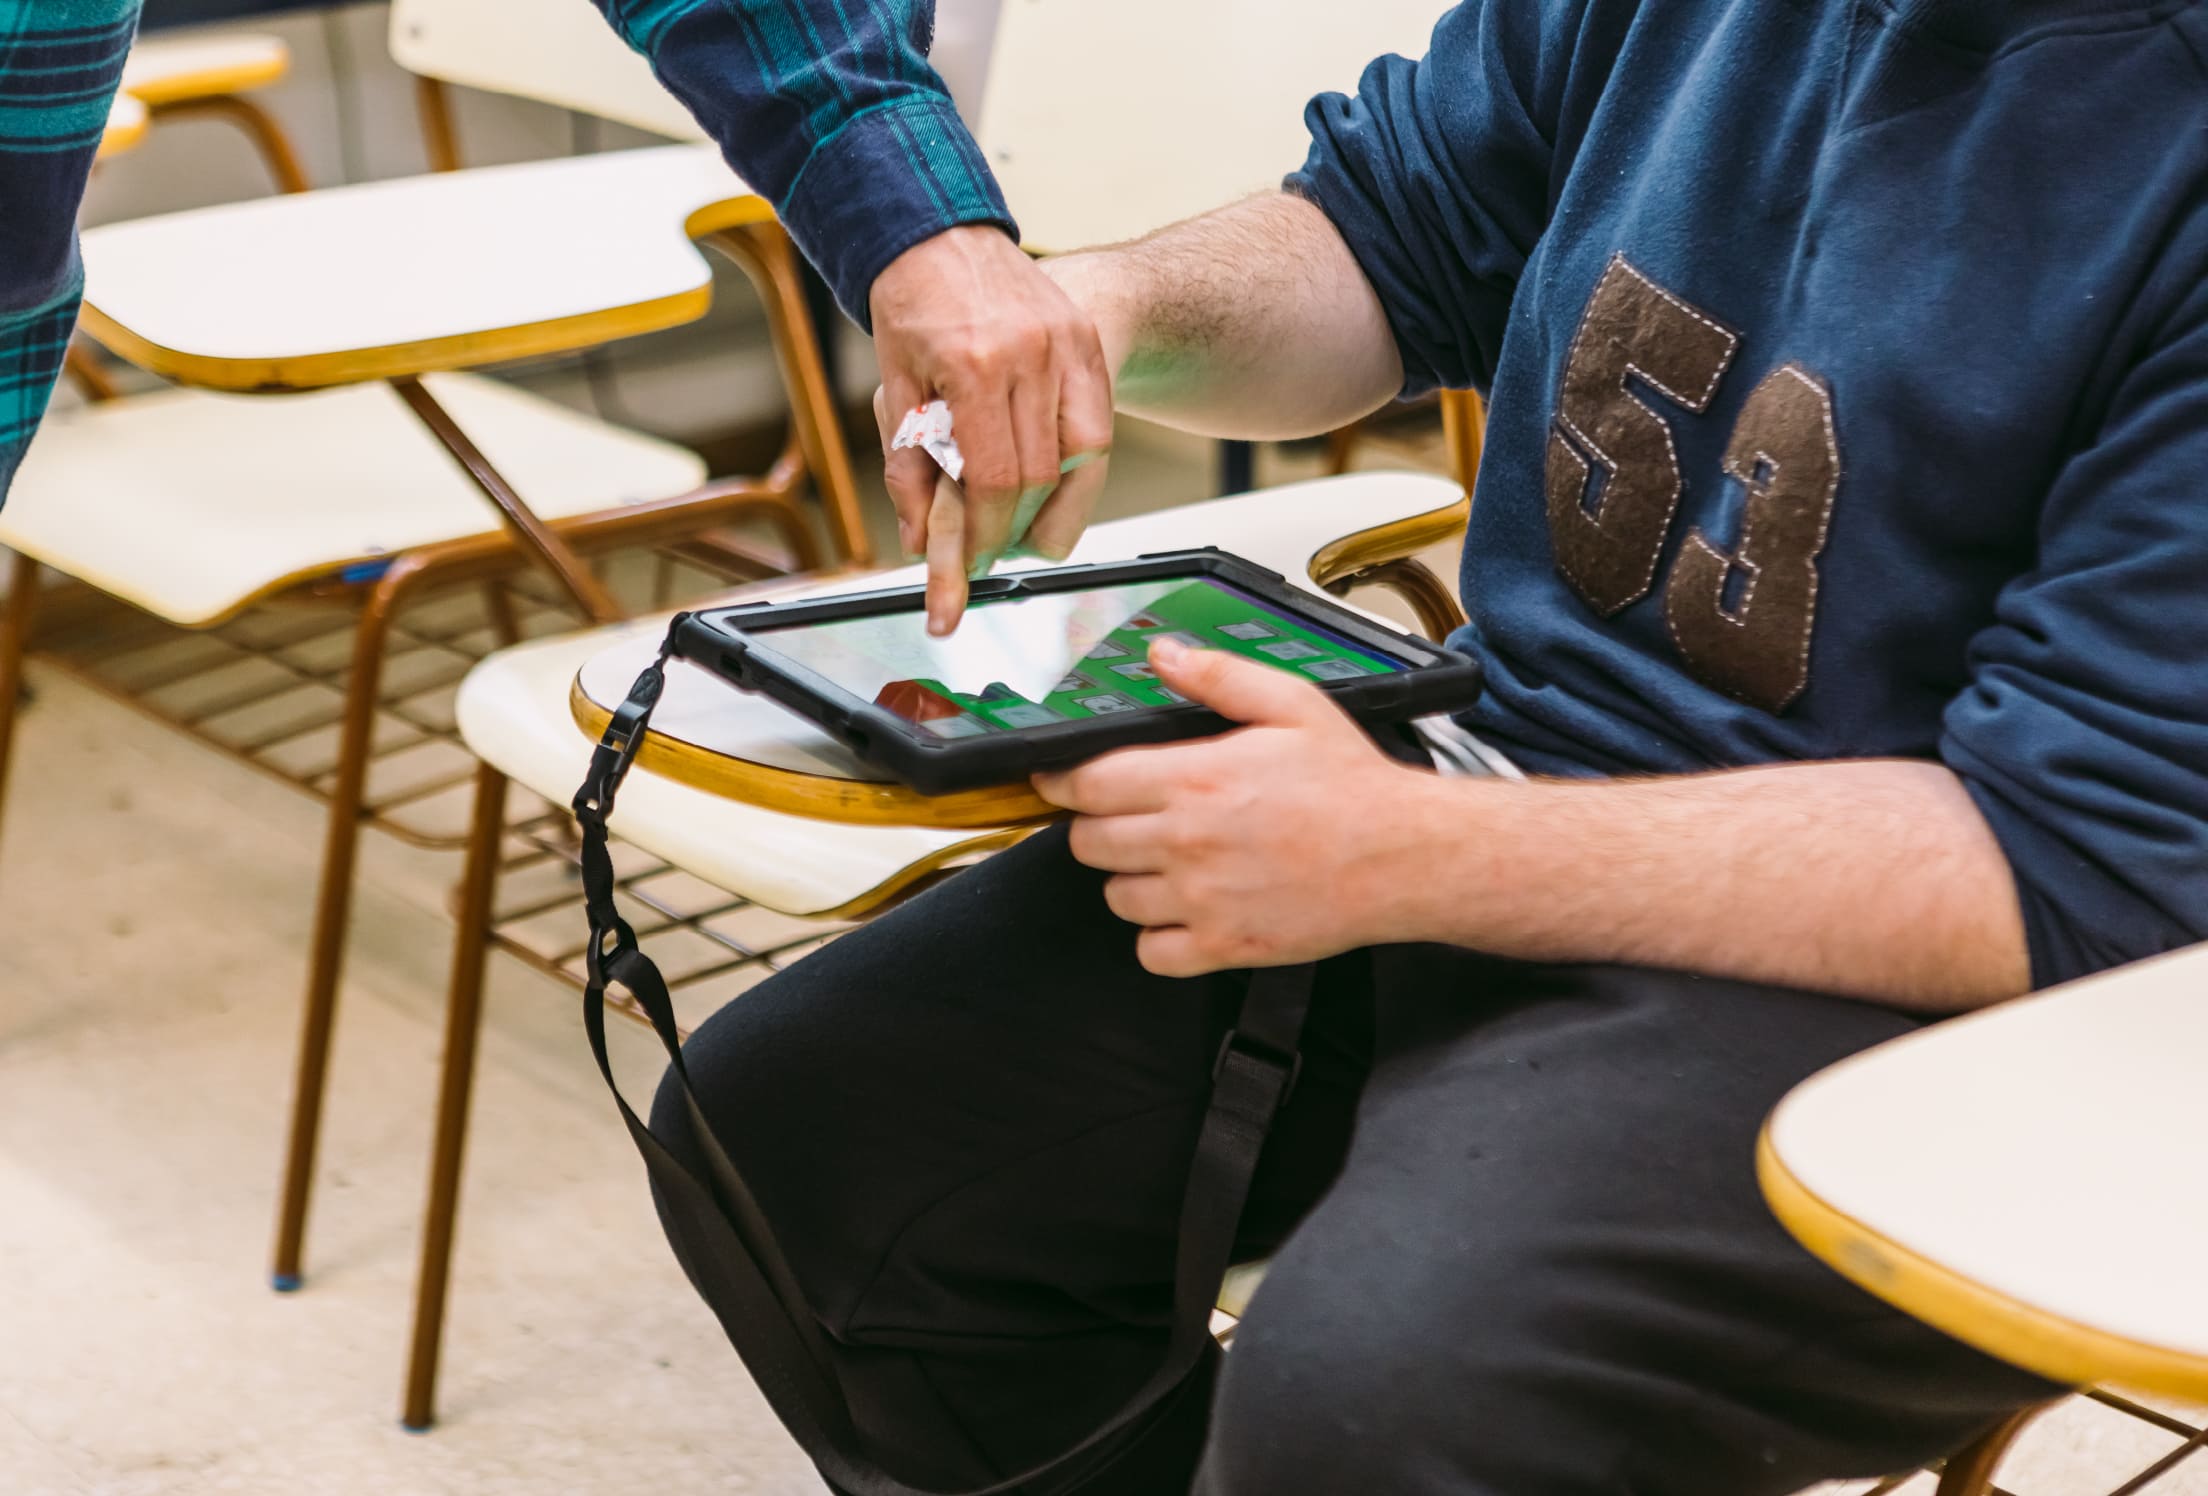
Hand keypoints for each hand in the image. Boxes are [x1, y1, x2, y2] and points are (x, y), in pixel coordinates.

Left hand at [870, 226, 1114, 634]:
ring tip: (1019, 528)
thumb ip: (908, 469)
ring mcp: (1067, 348)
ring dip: (1051, 508)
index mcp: (975, 365)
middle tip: (987, 551)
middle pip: (1038, 476)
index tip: (968, 563)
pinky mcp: (1087, 347)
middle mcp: (1030, 355)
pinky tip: (1050, 491)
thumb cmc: (914, 307)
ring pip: (1079, 458)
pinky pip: (1097, 431)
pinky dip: (1077, 472)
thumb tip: (922, 542)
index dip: (983, 533)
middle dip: (1012, 529)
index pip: (993, 478)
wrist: (946, 234)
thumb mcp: (894, 389)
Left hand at [1034, 637, 1447, 976]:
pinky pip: (1152, 953)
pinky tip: (1183, 912)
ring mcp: (1202, 900)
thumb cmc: (1352, 785)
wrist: (1404, 856)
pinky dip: (1158, 938)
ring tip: (1166, 862)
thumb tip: (1164, 656)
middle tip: (1125, 817)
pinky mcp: (1223, 946)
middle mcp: (1187, 842)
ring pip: (1117, 897)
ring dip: (1130, 879)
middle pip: (1088, 842)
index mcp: (1193, 779)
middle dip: (1097, 826)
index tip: (1059, 780)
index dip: (1062, 780)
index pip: (1086, 783)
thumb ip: (1218, 677)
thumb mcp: (1291, 705)